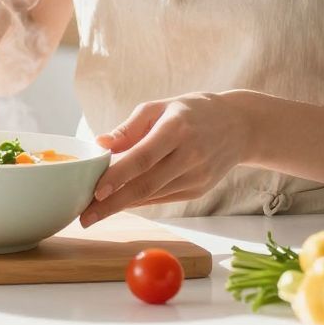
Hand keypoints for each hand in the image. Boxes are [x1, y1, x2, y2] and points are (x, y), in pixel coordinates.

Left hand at [80, 92, 253, 226]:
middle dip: (112, 204)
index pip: (144, 157)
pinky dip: (139, 201)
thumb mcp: (159, 107)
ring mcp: (197, 176)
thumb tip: (100, 145)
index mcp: (177, 128)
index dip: (119, 176)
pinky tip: (120, 204)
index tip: (95, 192)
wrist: (239, 126)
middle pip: (146, 185)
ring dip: (122, 206)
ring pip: (153, 196)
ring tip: (93, 212)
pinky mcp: (199, 190)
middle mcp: (190, 155)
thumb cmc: (191, 112)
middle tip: (85, 217)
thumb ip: (129, 128)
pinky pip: (162, 198)